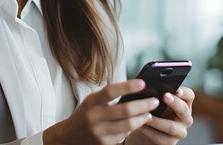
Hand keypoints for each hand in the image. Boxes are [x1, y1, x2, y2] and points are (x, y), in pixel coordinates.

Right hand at [44, 79, 159, 144]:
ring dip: (142, 119)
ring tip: (149, 113)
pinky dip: (132, 129)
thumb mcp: (92, 101)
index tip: (143, 83)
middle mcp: (93, 117)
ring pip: (128, 125)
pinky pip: (123, 135)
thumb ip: (109, 96)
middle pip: (124, 110)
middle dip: (143, 105)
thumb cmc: (86, 114)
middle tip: (154, 101)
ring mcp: (98, 132)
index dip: (127, 86)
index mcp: (91, 102)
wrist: (68, 136)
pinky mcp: (102, 144)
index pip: (111, 91)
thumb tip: (136, 90)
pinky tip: (137, 124)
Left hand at [126, 86, 194, 144]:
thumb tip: (147, 85)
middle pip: (184, 110)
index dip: (184, 92)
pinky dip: (149, 131)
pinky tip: (140, 126)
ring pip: (172, 127)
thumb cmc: (152, 111)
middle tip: (164, 96)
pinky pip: (161, 138)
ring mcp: (180, 131)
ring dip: (158, 121)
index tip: (176, 88)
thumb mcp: (155, 101)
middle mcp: (185, 118)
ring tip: (147, 116)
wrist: (146, 131)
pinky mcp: (170, 143)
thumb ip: (156, 93)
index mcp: (183, 103)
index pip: (189, 95)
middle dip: (174, 103)